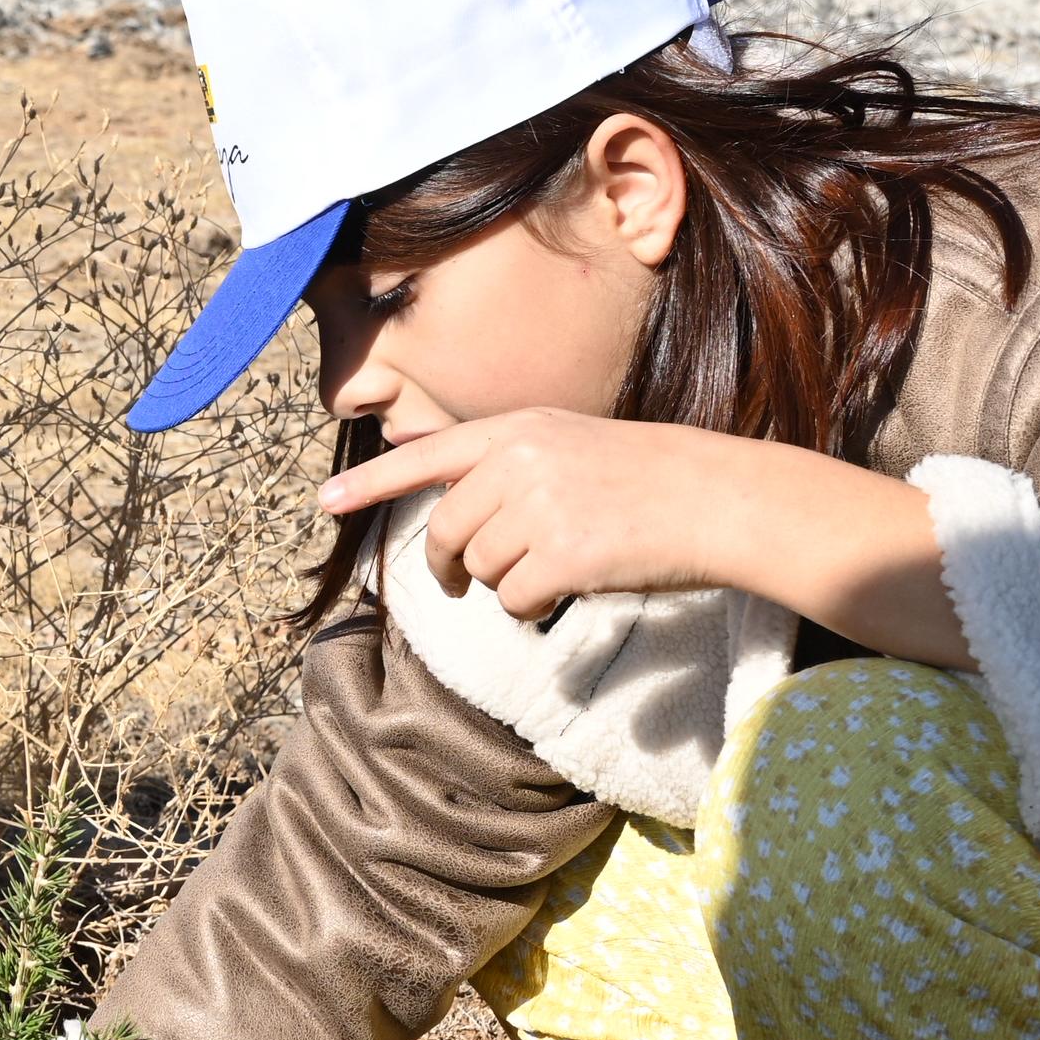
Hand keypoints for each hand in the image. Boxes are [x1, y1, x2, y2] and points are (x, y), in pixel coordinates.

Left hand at [322, 408, 967, 664]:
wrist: (715, 499)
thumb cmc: (646, 478)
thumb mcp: (568, 445)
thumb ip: (503, 463)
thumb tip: (436, 495)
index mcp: (517, 430)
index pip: (427, 456)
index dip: (372, 484)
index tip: (324, 503)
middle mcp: (518, 462)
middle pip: (445, 532)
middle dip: (448, 565)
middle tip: (456, 582)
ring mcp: (538, 508)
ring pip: (478, 571)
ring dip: (504, 584)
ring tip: (553, 568)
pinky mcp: (561, 556)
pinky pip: (513, 602)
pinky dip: (531, 609)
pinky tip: (566, 592)